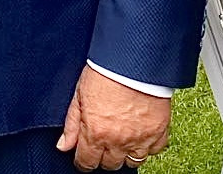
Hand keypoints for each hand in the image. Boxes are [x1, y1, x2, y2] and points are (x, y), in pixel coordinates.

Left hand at [56, 68, 170, 170]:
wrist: (133, 58)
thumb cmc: (106, 71)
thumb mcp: (79, 94)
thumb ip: (72, 124)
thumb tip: (63, 145)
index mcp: (96, 133)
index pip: (87, 162)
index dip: (83, 160)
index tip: (84, 155)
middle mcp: (118, 140)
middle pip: (109, 165)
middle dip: (103, 155)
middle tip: (103, 141)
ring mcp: (140, 138)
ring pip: (132, 162)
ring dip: (125, 153)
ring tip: (121, 138)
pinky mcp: (159, 132)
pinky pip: (154, 150)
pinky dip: (148, 145)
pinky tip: (140, 133)